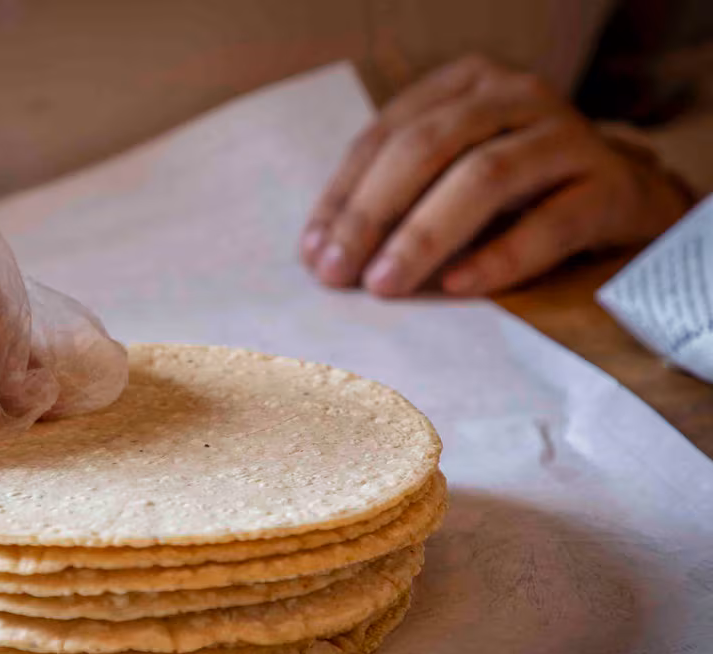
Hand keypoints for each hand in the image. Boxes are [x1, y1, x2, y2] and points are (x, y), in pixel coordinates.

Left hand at [300, 55, 693, 296]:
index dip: (343, 196)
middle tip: (336, 273)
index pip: (387, 135)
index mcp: (466, 85)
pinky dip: (498, 258)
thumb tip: (322, 253)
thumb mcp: (450, 174)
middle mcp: (517, 96)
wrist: (624, 197)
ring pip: (485, 177)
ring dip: (424, 235)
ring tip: (383, 284)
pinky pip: (549, 223)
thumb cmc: (516, 191)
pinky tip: (455, 286)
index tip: (312, 252)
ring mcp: (568, 136)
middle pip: (428, 147)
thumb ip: (396, 196)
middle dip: (371, 214)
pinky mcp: (610, 187)